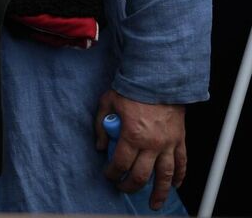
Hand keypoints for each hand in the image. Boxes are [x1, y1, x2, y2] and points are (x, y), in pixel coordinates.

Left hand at [98, 90, 184, 210]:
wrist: (157, 80)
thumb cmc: (131, 90)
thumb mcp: (107, 103)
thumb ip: (101, 126)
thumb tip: (100, 146)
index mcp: (132, 136)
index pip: (120, 164)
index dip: (112, 173)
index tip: (108, 175)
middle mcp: (151, 144)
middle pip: (141, 175)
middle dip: (130, 185)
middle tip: (123, 188)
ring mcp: (168, 144)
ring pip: (165, 175)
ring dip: (159, 192)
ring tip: (155, 203)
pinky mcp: (179, 140)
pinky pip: (182, 162)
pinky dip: (180, 176)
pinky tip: (175, 185)